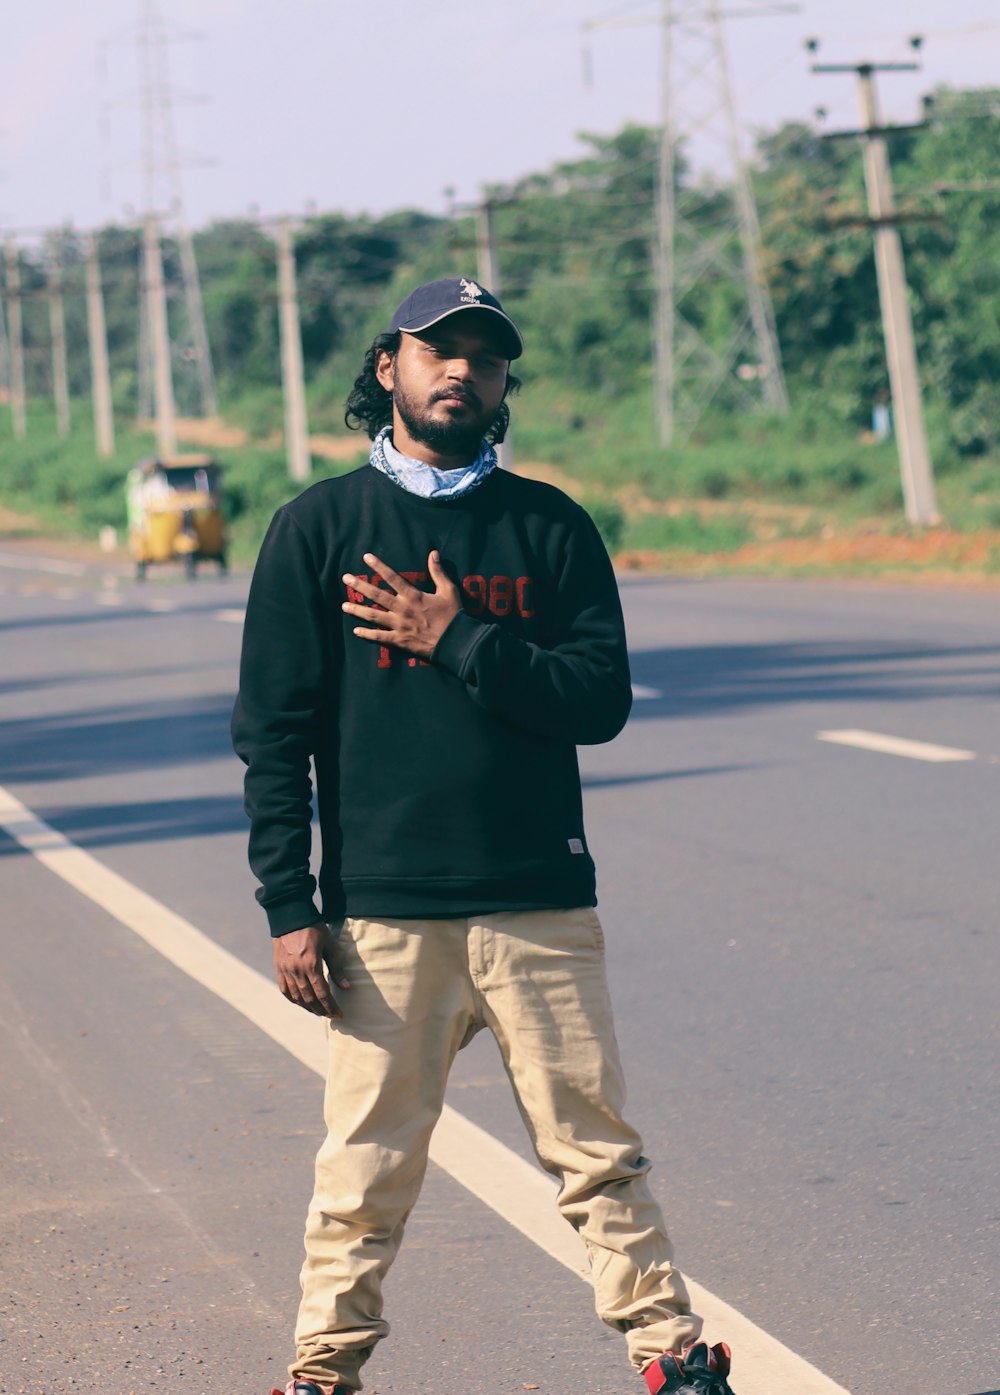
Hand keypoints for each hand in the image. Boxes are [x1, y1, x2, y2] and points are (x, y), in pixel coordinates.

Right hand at [273, 922, 349, 1018]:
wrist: (291, 916)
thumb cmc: (315, 929)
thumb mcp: (330, 945)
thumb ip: (337, 968)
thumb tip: (346, 987)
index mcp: (312, 965)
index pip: (322, 994)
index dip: (331, 1007)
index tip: (339, 1015)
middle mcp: (297, 970)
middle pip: (309, 999)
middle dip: (322, 1010)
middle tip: (331, 1015)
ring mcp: (285, 970)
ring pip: (296, 997)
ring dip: (308, 1008)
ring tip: (319, 1011)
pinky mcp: (278, 968)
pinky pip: (284, 990)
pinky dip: (293, 1000)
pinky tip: (301, 1003)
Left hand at [342, 551, 460, 659]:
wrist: (456, 642)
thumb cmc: (453, 615)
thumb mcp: (449, 590)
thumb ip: (438, 572)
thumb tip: (433, 553)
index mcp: (414, 596)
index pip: (392, 577)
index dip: (378, 566)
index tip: (366, 557)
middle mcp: (403, 609)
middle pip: (377, 595)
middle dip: (360, 586)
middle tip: (345, 578)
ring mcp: (399, 626)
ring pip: (374, 616)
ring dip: (357, 610)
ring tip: (343, 605)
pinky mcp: (400, 640)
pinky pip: (380, 637)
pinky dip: (367, 634)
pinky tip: (356, 631)